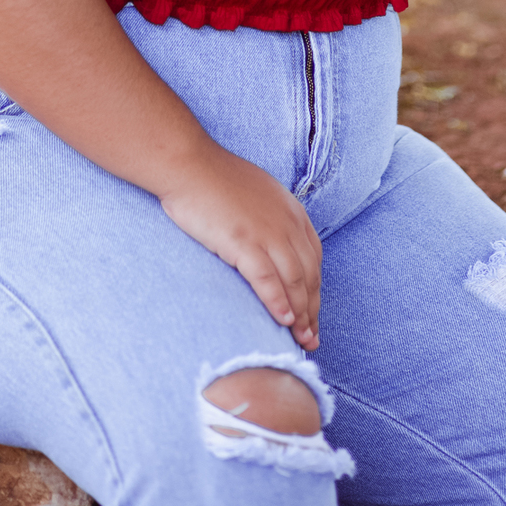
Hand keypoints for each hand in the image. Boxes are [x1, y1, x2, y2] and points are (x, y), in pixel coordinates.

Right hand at [159, 145, 322, 348]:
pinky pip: (268, 279)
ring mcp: (266, 232)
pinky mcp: (244, 242)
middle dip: (313, 310)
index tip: (313, 315)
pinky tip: (282, 321)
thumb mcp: (257, 194)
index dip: (316, 290)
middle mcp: (286, 222)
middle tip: (311, 339)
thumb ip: (272, 218)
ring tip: (300, 340)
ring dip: (301, 315)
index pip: (314, 258)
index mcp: (291, 210)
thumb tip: (273, 245)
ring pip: (294, 281)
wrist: (189, 165)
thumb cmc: (215, 180)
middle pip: (309, 274)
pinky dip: (278, 303)